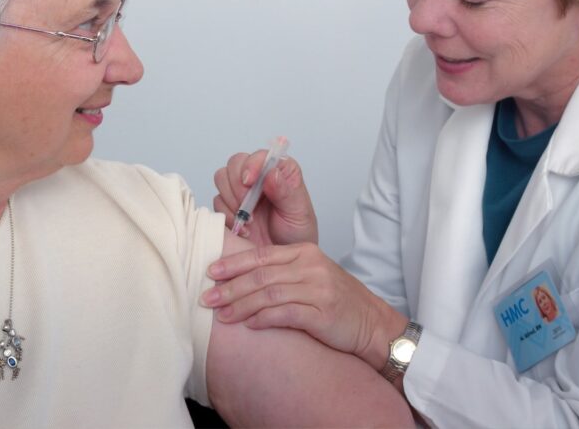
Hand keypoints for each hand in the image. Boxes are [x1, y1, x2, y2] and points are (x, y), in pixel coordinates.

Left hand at [201, 243, 406, 369]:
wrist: (371, 323)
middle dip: (230, 286)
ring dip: (241, 305)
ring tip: (222, 316)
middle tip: (207, 297)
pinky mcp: (322, 313)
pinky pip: (285, 314)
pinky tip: (249, 325)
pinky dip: (263, 319)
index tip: (210, 272)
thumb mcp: (309, 276)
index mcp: (305, 252)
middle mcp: (311, 266)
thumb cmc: (336, 301)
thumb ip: (280, 272)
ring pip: (269, 294)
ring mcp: (318, 289)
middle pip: (261, 274)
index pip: (261, 255)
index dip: (233, 263)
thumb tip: (239, 278)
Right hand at [213, 150, 317, 245]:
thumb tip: (272, 173)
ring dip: (231, 199)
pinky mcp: (229, 206)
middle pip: (236, 163)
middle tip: (247, 205)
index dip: (252, 164)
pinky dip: (227, 215)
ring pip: (222, 178)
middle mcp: (259, 177)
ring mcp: (242, 191)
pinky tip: (243, 228)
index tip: (250, 181)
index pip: (260, 156)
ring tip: (249, 220)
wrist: (283, 263)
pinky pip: (217, 202)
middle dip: (238, 184)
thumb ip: (286, 192)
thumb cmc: (297, 234)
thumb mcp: (298, 213)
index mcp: (280, 171)